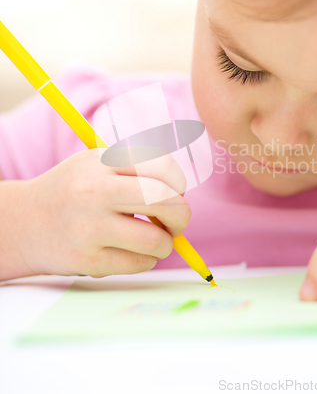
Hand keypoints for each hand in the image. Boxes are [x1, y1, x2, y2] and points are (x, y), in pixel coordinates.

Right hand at [0, 149, 190, 280]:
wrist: (24, 222)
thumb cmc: (74, 190)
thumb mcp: (98, 164)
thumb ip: (138, 171)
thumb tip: (182, 197)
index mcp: (103, 162)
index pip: (163, 166)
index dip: (179, 183)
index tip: (174, 193)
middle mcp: (95, 192)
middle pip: (165, 200)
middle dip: (182, 216)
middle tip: (175, 223)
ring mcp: (89, 228)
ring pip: (156, 240)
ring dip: (165, 244)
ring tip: (153, 240)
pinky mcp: (87, 261)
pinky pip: (140, 264)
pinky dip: (146, 260)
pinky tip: (130, 252)